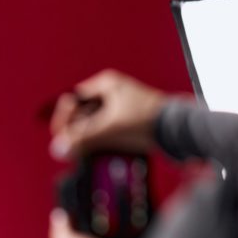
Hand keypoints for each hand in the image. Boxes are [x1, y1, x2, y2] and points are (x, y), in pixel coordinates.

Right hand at [49, 69, 170, 159]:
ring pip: (91, 125)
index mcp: (105, 85)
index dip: (63, 118)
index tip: (60, 134)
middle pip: (80, 114)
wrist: (177, 130)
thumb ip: (83, 138)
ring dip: (85, 139)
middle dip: (74, 131)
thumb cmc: (149, 119)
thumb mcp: (110, 128)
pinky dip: (97, 143)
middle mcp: (110, 94)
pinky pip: (102, 133)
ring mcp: (117, 108)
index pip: (72, 100)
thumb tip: (60, 147)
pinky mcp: (124, 123)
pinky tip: (96, 152)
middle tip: (70, 147)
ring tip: (82, 151)